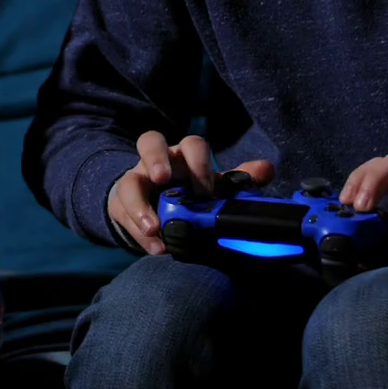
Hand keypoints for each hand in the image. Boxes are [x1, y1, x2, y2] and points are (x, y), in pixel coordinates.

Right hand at [107, 131, 273, 256]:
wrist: (159, 212)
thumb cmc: (190, 195)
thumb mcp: (214, 188)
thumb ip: (239, 179)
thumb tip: (266, 169)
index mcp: (183, 156)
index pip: (190, 144)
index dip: (198, 163)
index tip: (207, 190)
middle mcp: (156, 162)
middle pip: (150, 142)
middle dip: (156, 159)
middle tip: (163, 179)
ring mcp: (135, 181)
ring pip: (129, 180)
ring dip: (139, 203)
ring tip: (153, 227)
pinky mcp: (121, 204)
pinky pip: (123, 213)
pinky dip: (138, 231)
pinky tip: (154, 246)